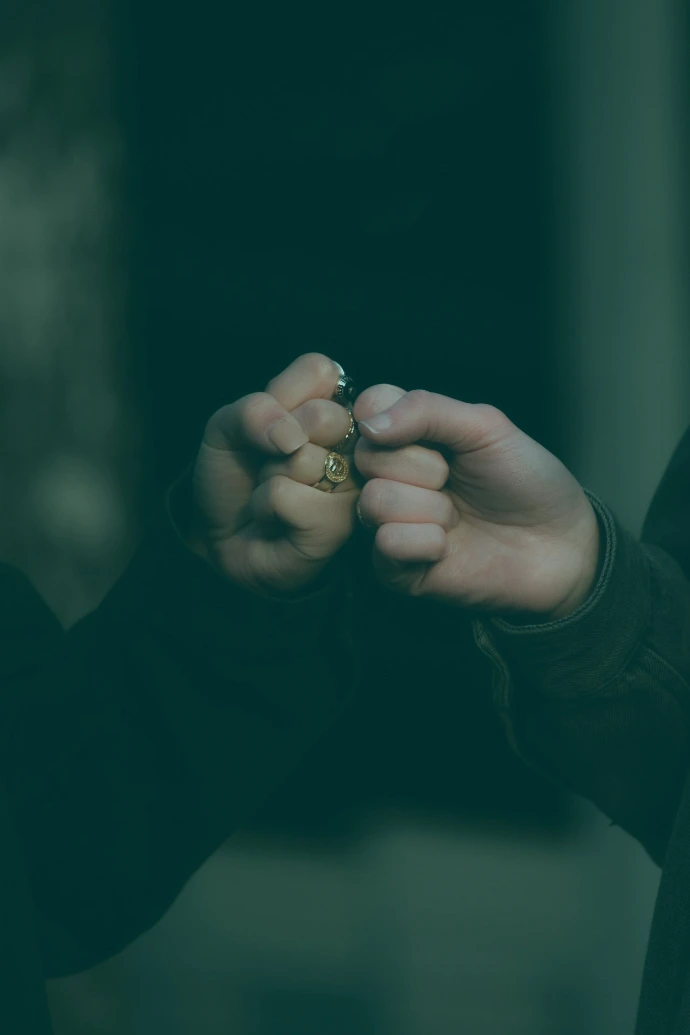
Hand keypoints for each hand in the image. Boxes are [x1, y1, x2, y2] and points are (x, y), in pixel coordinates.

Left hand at [189, 354, 359, 596]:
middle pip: (323, 416)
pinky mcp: (340, 526)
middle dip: (276, 440)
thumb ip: (253, 411)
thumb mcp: (226, 427)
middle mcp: (357, 445)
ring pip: (304, 459)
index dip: (280, 396)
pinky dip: (265, 506)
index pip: (322, 371)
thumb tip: (290, 435)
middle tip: (272, 460)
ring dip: (268, 477)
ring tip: (273, 491)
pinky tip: (275, 519)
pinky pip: (288, 497)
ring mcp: (355, 487)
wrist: (219, 534)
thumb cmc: (234, 475)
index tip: (271, 424)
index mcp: (337, 407)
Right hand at [353, 385, 599, 618]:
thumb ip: (426, 410)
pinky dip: (424, 543)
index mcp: (409, 436)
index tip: (434, 435)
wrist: (561, 544)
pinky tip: (448, 547)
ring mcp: (392, 522)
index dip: (392, 419)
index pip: (367, 409)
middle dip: (424, 467)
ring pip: (375, 501)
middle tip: (455, 479)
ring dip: (430, 508)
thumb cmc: (527, 481)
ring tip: (457, 517)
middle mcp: (393, 477)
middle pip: (367, 457)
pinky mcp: (397, 569)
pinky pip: (386, 544)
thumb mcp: (486, 427)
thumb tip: (369, 422)